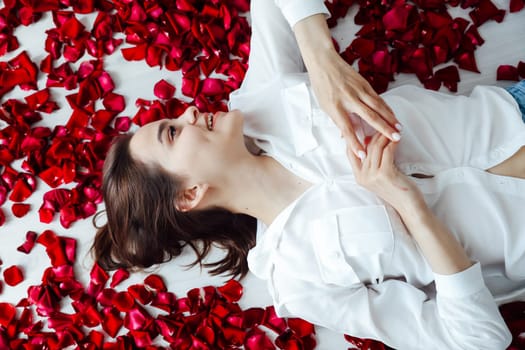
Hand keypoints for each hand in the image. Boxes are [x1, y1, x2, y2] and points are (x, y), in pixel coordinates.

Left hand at [293, 14, 400, 158]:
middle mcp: (348, 99)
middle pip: (369, 116)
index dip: (354, 143)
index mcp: (335, 107)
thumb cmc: (322, 86)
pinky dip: (387, 108)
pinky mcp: (365, 84)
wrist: (323, 62)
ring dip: (390, 118)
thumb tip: (348, 136)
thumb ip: (338, 120)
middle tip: (395, 139)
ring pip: (377, 106)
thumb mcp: (325, 106)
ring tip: (399, 129)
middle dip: (383, 129)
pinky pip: (378, 98)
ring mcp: (358, 90)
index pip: (346, 128)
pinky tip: (393, 116)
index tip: (363, 154)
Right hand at [347, 133, 423, 215]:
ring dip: (385, 136)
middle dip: (375, 133)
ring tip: (393, 129)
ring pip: (376, 147)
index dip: (355, 138)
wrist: (409, 207)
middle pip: (365, 147)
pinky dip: (393, 143)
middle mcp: (363, 176)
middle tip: (384, 124)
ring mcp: (373, 176)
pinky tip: (398, 138)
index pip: (350, 153)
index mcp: (359, 177)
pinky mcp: (385, 174)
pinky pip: (387, 151)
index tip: (363, 126)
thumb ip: (373, 161)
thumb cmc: (396, 190)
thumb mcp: (380, 176)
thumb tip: (371, 140)